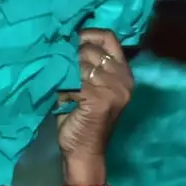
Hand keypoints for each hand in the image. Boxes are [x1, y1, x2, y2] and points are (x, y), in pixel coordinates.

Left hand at [56, 29, 133, 164]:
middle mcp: (123, 79)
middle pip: (89, 48)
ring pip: (79, 63)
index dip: (86, 34)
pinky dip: (62, 88)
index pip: (108, 37)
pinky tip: (62, 98)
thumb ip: (87, 64)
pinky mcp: (99, 98)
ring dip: (64, 74)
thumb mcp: (90, 85)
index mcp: (124, 74)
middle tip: (61, 73)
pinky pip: (73, 79)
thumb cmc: (83, 118)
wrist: (84, 150)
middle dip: (69, 58)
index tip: (69, 42)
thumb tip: (65, 37)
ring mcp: (113, 89)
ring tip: (61, 88)